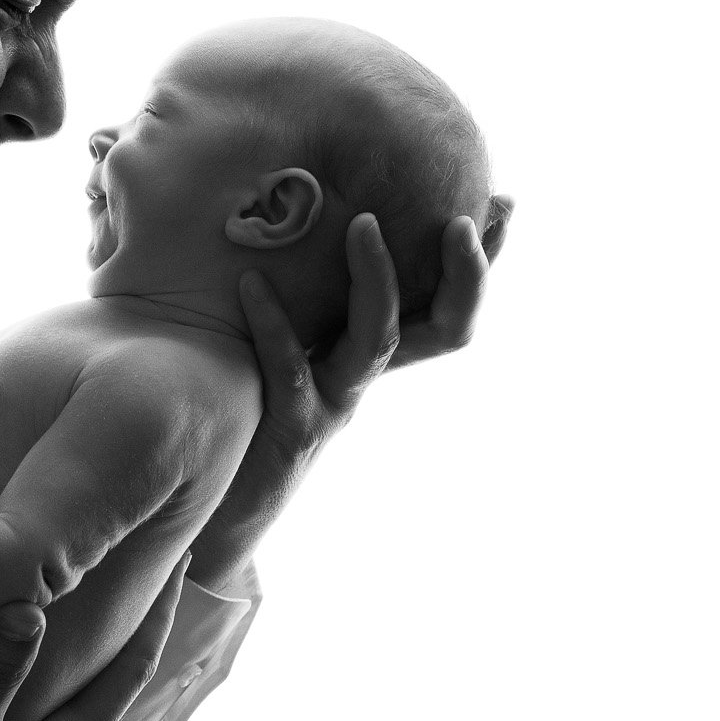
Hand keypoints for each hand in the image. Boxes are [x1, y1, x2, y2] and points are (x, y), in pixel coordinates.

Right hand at [0, 551, 192, 720]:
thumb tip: (33, 603)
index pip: (130, 671)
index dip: (158, 615)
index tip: (181, 564)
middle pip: (112, 683)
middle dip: (131, 629)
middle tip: (144, 573)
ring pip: (74, 701)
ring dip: (88, 656)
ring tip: (90, 612)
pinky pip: (37, 719)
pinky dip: (46, 683)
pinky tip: (22, 676)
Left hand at [188, 201, 511, 592]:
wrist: (216, 515)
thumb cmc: (239, 419)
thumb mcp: (276, 350)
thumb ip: (294, 297)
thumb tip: (288, 224)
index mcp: (369, 356)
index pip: (447, 306)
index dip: (479, 262)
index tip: (503, 205)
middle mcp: (364, 379)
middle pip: (444, 328)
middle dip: (465, 274)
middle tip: (462, 221)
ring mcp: (333, 404)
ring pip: (376, 340)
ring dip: (375, 280)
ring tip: (362, 224)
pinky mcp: (290, 429)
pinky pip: (290, 369)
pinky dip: (272, 324)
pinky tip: (250, 283)